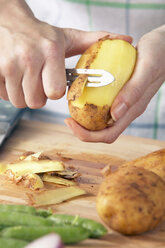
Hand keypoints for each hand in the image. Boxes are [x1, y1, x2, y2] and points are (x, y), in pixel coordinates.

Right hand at [0, 0, 131, 108]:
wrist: (9, 22)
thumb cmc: (42, 35)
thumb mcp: (69, 37)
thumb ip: (96, 40)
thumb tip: (126, 40)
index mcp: (51, 51)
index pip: (55, 92)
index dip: (55, 92)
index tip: (53, 85)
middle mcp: (29, 58)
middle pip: (36, 102)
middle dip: (39, 97)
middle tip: (40, 83)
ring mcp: (9, 65)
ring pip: (19, 102)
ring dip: (24, 95)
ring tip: (28, 79)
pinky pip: (4, 97)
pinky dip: (10, 91)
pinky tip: (16, 78)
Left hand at [65, 26, 164, 142]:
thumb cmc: (160, 53)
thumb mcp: (147, 68)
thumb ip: (133, 92)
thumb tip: (115, 115)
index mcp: (133, 109)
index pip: (109, 134)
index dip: (88, 135)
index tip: (70, 122)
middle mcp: (127, 109)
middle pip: (102, 131)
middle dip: (83, 130)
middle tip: (67, 118)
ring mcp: (124, 102)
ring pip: (102, 120)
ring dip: (85, 119)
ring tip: (72, 107)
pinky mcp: (121, 93)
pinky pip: (104, 104)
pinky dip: (91, 103)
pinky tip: (83, 92)